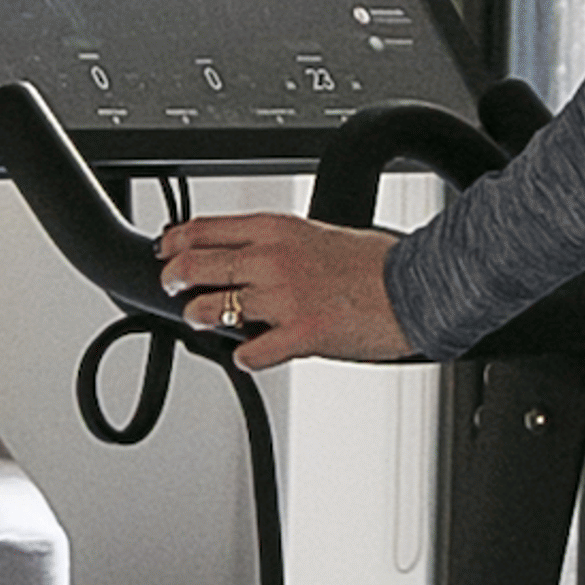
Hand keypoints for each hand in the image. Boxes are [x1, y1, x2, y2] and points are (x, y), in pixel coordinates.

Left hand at [152, 214, 412, 368]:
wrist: (418, 289)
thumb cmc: (376, 265)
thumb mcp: (317, 235)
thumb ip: (276, 244)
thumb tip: (241, 256)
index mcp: (277, 229)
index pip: (204, 229)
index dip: (174, 242)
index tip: (166, 251)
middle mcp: (274, 259)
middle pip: (196, 266)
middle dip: (174, 280)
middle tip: (173, 287)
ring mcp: (284, 298)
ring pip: (212, 309)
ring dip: (201, 317)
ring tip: (204, 319)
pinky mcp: (300, 335)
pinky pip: (250, 351)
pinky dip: (245, 355)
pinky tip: (251, 352)